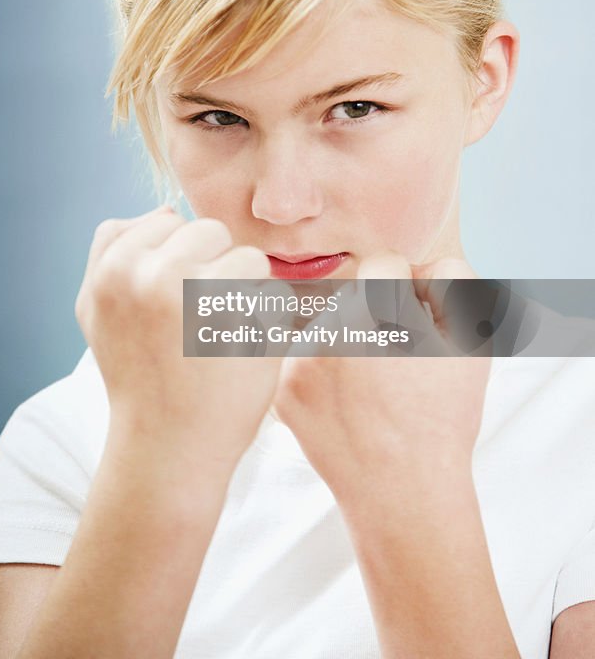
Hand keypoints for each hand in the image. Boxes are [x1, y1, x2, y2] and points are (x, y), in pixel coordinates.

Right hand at [75, 206, 279, 478]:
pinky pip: (270, 291)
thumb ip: (110, 251)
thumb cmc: (136, 375)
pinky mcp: (245, 321)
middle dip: (212, 269)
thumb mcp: (95, 311)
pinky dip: (266, 318)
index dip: (177, 262)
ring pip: (244, 257)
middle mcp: (152, 275)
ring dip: (244, 292)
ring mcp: (200, 295)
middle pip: (208, 232)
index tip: (169, 308)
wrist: (167, 446)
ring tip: (222, 335)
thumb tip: (164, 211)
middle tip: (198, 323)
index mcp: (113, 269)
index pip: (165, 222)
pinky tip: (242, 349)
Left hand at [273, 251, 490, 505]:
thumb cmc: (443, 418)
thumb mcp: (473, 342)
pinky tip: (346, 405)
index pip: (383, 264)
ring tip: (370, 392)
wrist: (403, 493)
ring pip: (324, 326)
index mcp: (380, 308)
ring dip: (345, 344)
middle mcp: (334, 326)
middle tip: (393, 366)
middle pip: (350, 294)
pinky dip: (322, 374)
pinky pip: (302, 358)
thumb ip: (454, 280)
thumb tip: (419, 263)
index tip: (411, 323)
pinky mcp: (283, 387)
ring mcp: (301, 358)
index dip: (405, 292)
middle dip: (371, 318)